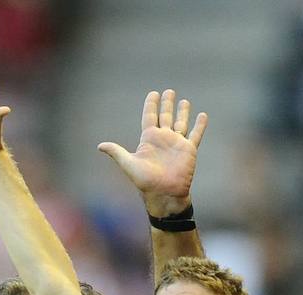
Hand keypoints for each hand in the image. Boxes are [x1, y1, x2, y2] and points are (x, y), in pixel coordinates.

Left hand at [98, 89, 206, 215]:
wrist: (164, 193)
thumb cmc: (146, 181)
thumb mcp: (129, 164)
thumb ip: (116, 152)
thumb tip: (99, 146)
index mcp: (149, 139)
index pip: (150, 116)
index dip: (151, 105)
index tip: (153, 93)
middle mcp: (163, 138)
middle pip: (165, 116)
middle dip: (167, 104)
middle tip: (169, 91)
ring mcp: (177, 143)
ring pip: (181, 123)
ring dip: (183, 112)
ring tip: (184, 101)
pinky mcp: (189, 150)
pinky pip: (195, 135)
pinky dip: (200, 125)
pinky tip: (203, 115)